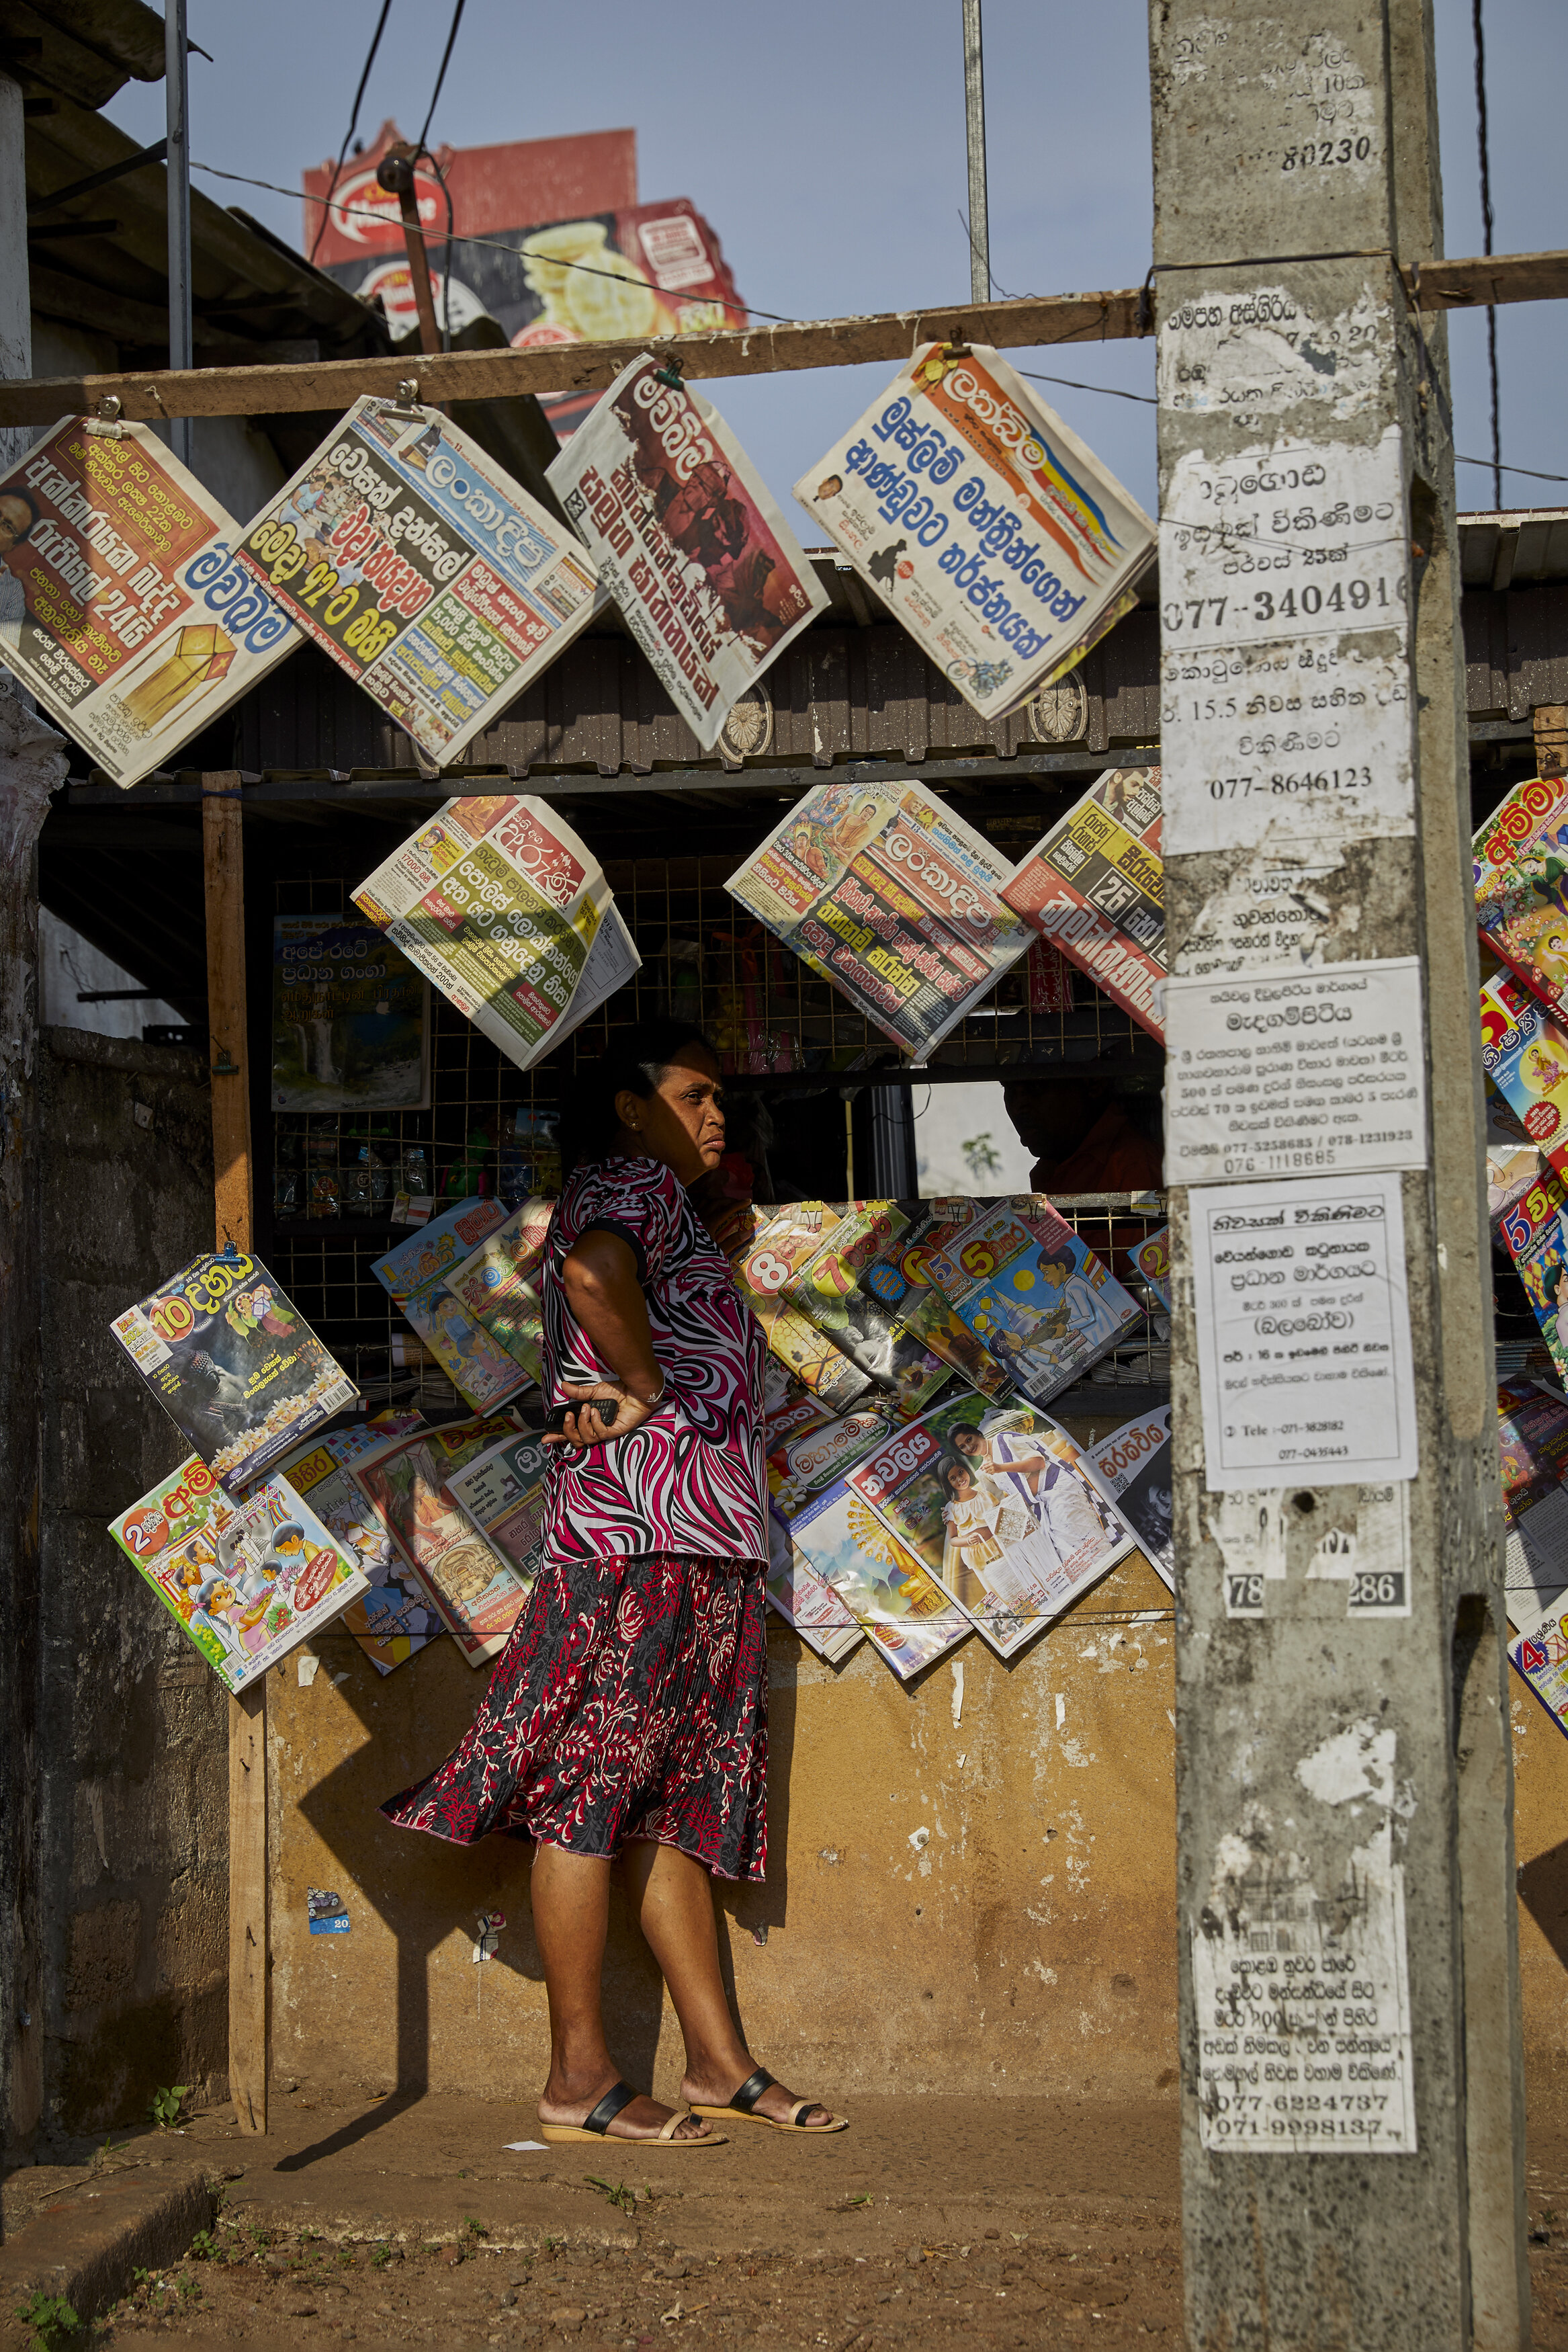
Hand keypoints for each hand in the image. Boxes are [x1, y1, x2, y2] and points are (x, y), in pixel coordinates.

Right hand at [544, 1380, 662, 1450]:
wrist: (635, 1389)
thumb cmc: (619, 1391)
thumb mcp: (595, 1391)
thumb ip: (579, 1393)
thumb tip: (563, 1387)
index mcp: (589, 1420)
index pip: (571, 1432)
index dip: (558, 1436)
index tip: (546, 1437)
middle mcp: (596, 1428)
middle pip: (576, 1441)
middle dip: (568, 1430)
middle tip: (569, 1416)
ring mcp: (606, 1431)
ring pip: (587, 1439)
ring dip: (583, 1423)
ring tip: (588, 1408)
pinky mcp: (615, 1432)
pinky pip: (601, 1433)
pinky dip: (596, 1422)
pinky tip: (597, 1411)